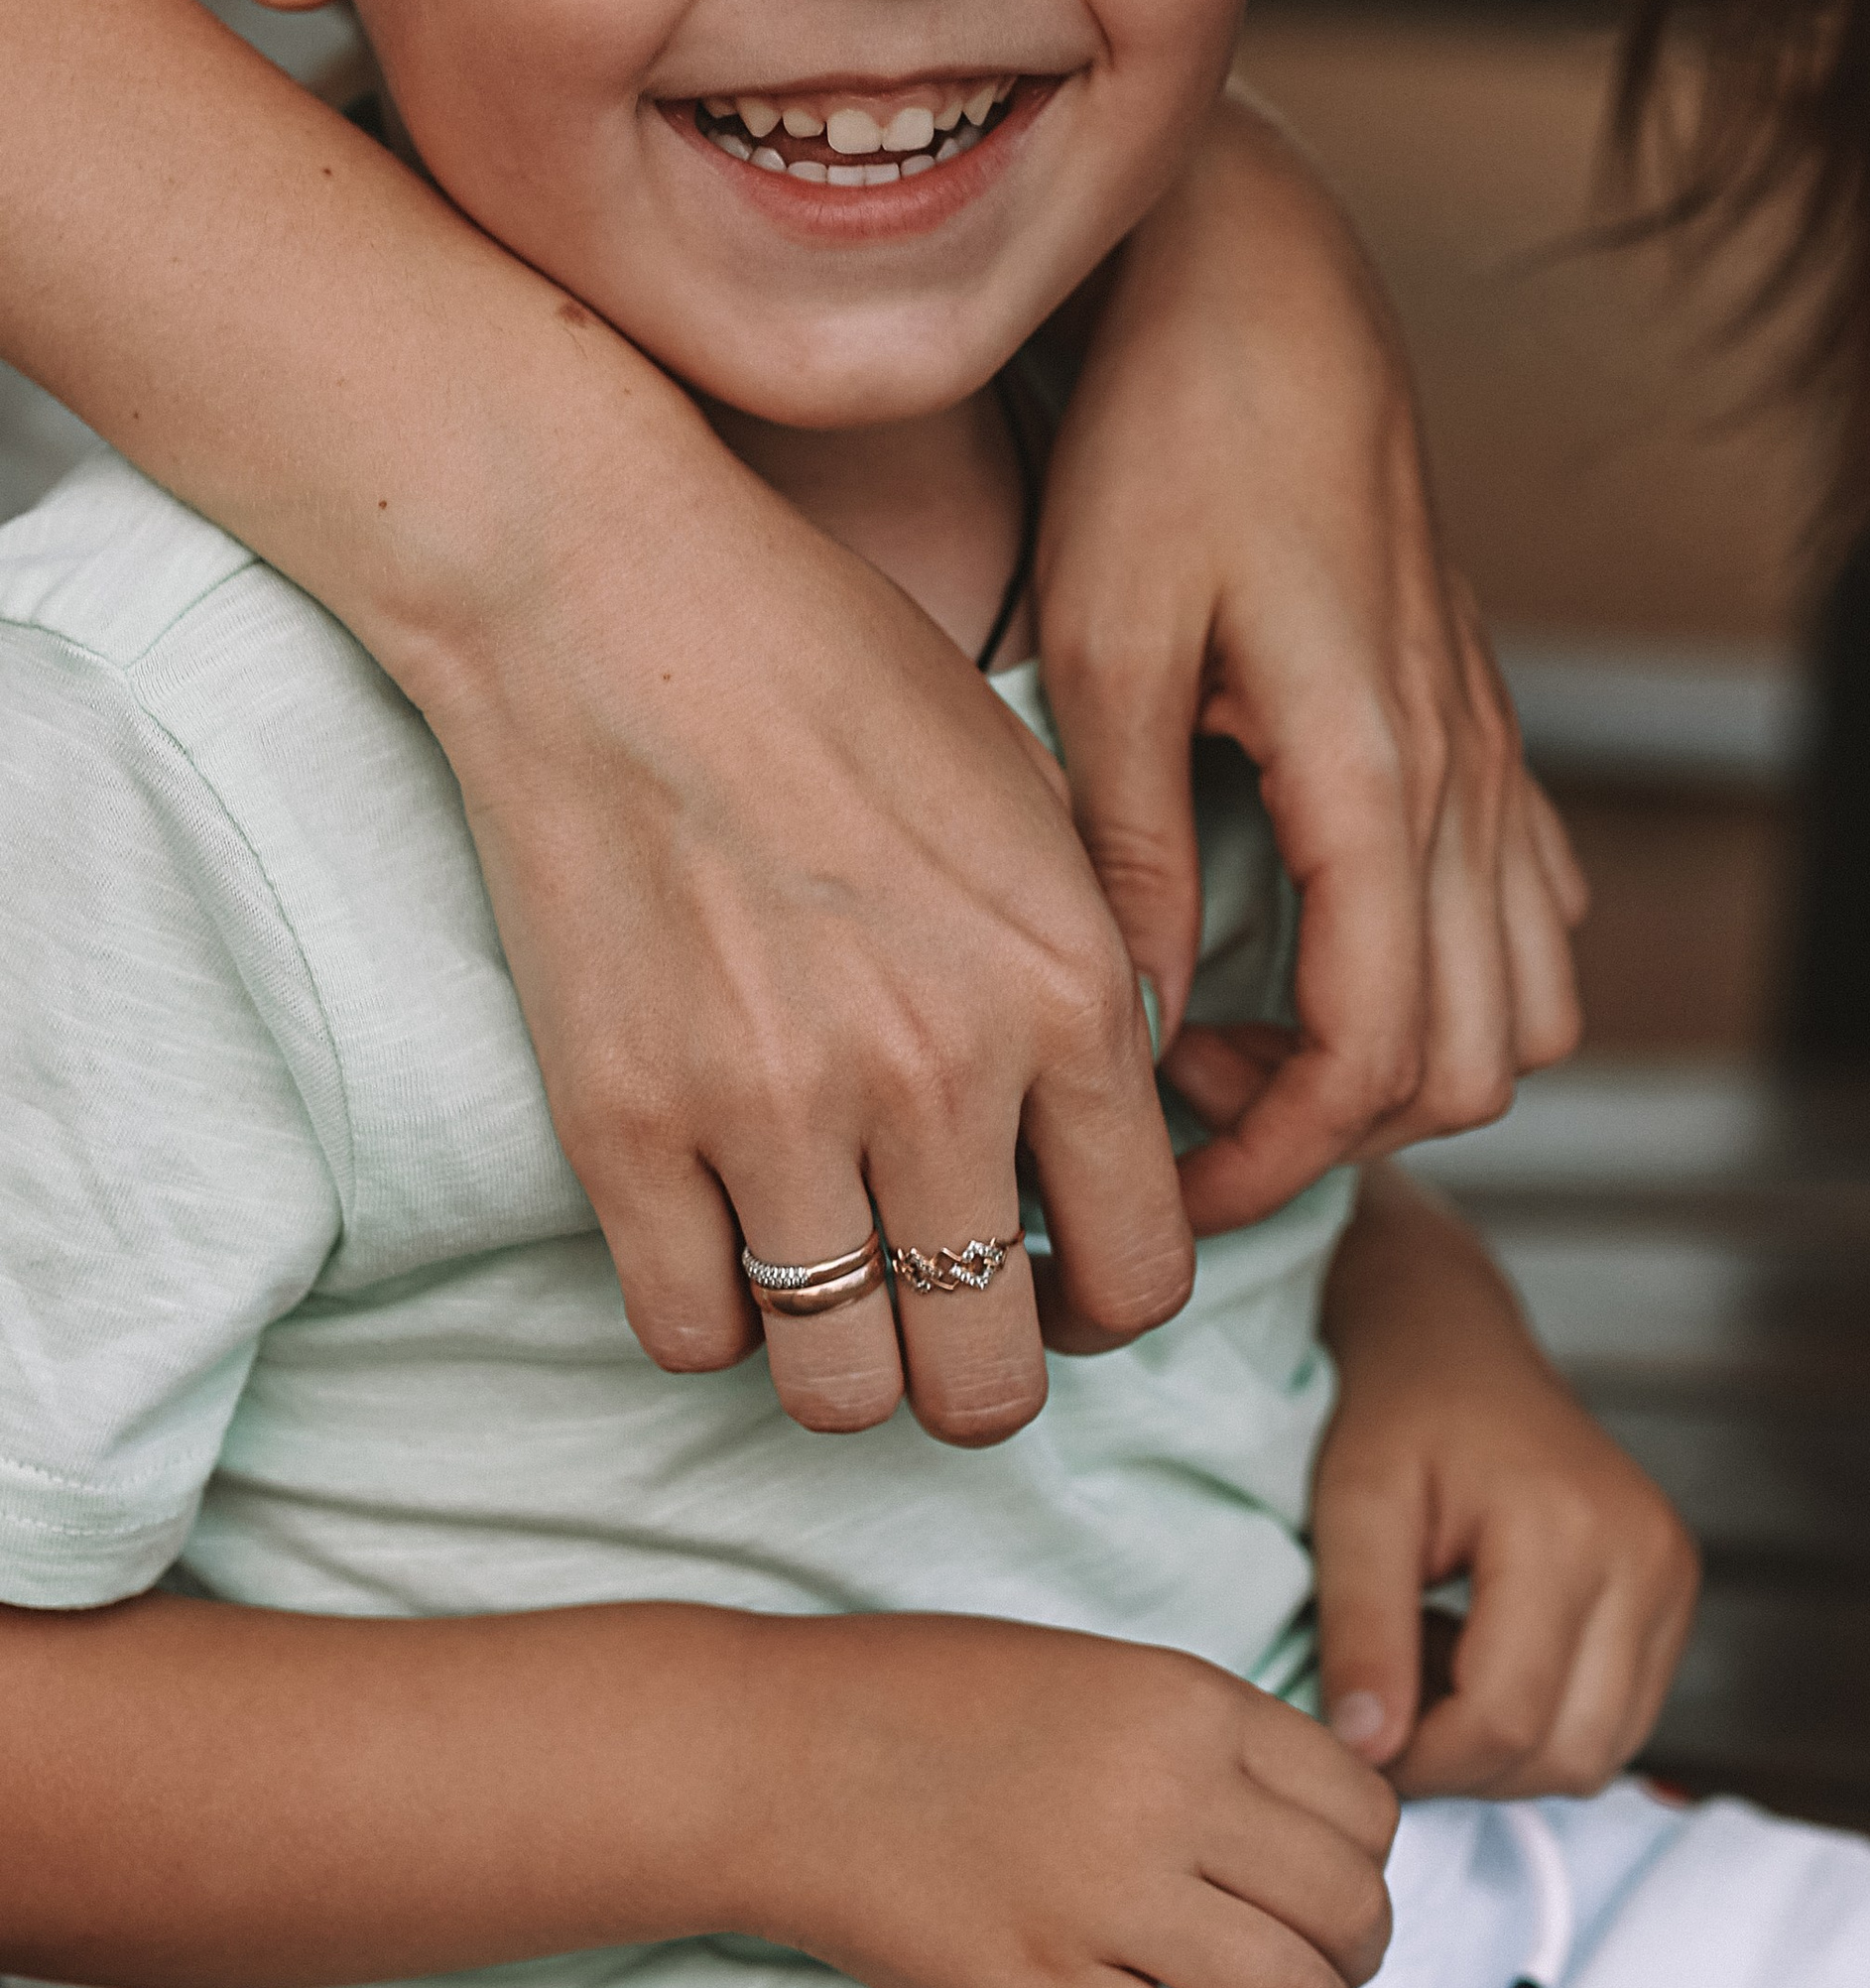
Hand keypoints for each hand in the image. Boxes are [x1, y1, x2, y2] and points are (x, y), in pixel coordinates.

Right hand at [423, 400, 1194, 1446]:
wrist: (609, 593)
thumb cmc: (831, 668)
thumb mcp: (1030, 801)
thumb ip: (1085, 977)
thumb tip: (1114, 1122)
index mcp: (1063, 988)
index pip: (1141, 1274)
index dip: (1104, 1298)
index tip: (1059, 1266)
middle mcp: (937, 1071)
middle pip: (992, 1382)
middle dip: (983, 1366)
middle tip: (947, 1298)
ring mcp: (770, 1108)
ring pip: (844, 1393)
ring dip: (848, 1359)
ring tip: (836, 1272)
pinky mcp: (620, 1123)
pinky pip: (689, 1333)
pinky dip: (713, 1309)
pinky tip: (723, 1223)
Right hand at [735, 1615, 1396, 1987]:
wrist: (786, 1753)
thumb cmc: (924, 1700)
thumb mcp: (1089, 1670)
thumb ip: (1191, 1732)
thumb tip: (1286, 1816)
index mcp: (1186, 1699)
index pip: (1358, 1800)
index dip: (1371, 1863)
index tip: (1349, 1891)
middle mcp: (1169, 1792)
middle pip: (1346, 1901)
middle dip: (1365, 1956)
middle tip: (1342, 1978)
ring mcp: (1109, 1898)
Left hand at [1036, 91, 1585, 1247]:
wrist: (1260, 281)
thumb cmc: (1165, 441)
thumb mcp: (1105, 650)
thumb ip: (1132, 852)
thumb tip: (1131, 1027)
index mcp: (1375, 770)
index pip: (1378, 1056)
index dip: (1276, 1158)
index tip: (1161, 1179)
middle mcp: (1463, 772)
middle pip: (1470, 1059)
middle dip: (1335, 1124)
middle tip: (1181, 1092)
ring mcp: (1489, 740)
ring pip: (1523, 995)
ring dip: (1406, 1052)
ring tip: (1246, 1021)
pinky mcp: (1475, 706)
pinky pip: (1530, 897)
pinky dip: (1453, 967)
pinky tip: (1321, 931)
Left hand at [1309, 1172, 1696, 1795]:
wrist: (1455, 1343)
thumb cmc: (1398, 1411)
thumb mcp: (1352, 1505)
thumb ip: (1360, 1628)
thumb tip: (1369, 1752)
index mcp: (1566, 1526)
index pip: (1504, 1720)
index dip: (1421, 1758)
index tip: (1359, 1732)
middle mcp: (1644, 1555)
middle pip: (1564, 1754)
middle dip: (1466, 1761)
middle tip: (1394, 1692)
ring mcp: (1672, 1575)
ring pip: (1599, 1754)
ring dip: (1509, 1746)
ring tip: (1440, 1659)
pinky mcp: (1675, 1593)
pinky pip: (1619, 1721)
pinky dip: (1548, 1721)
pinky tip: (1488, 1653)